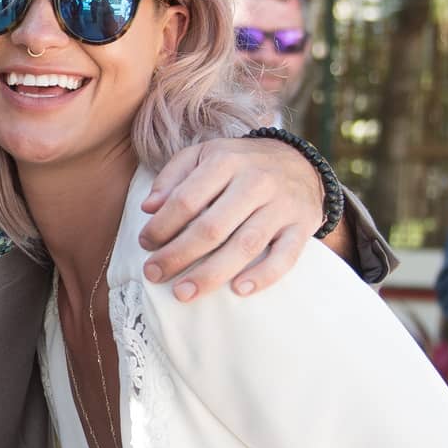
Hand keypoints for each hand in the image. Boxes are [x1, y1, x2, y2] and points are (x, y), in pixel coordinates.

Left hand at [133, 135, 324, 300]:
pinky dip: (263, 276)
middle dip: (178, 255)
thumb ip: (173, 177)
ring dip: (211, 274)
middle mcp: (256, 182)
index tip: (145, 245)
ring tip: (183, 293)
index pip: (186, 200)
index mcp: (226, 161)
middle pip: (212, 227)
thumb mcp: (205, 155)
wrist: (300, 163)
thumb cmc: (242, 164)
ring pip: (245, 246)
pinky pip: (285, 257)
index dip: (161, 226)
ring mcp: (282, 206)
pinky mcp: (302, 227)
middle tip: (154, 275)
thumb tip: (148, 208)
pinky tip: (238, 290)